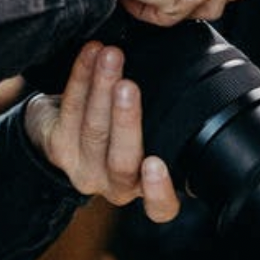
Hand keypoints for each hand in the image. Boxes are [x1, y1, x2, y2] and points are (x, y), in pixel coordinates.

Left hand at [24, 41, 179, 221]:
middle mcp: (116, 185)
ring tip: (111, 56)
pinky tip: (91, 53)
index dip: (158, 190)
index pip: (159, 207)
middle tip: (128, 86)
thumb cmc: (121, 128)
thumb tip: (201, 79)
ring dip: (101, 87)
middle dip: (125, 120)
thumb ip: (169, 124)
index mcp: (146, 187)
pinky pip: (70, 109)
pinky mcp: (59, 148)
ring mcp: (84, 170)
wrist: (65, 129)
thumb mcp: (153, 133)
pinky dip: (81, 76)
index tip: (155, 163)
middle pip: (121, 161)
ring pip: (94, 131)